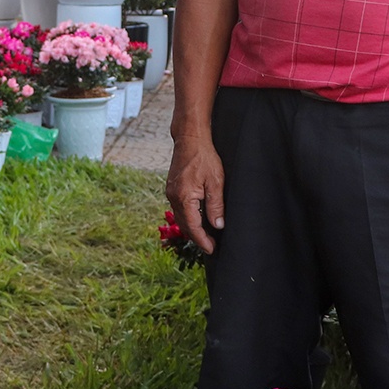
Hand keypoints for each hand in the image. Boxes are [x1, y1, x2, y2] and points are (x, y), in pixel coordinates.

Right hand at [165, 134, 225, 254]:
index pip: (193, 227)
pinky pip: (179, 208)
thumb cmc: (204, 157)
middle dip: (197, 238)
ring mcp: (170, 192)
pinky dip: (188, 217)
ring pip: (181, 218)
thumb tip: (218, 226)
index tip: (212, 250)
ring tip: (206, 236)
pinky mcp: (172, 188)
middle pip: (185, 225)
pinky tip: (198, 218)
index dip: (203, 241)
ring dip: (192, 228)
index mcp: (184, 198)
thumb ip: (216, 206)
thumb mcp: (216, 182)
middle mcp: (173, 197)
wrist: (190, 138)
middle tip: (211, 246)